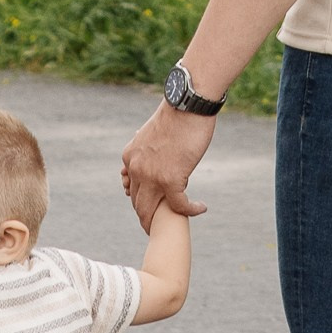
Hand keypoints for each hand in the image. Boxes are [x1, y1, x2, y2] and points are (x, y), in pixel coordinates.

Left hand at [120, 100, 213, 231]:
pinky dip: (191, 209)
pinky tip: (201, 207)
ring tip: (174, 227)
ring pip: (150, 210)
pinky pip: (179, 205)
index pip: (132, 187)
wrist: (186, 105)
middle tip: (156, 227)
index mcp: (130, 156)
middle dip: (146, 218)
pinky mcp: (171, 179)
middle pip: (138, 203)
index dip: (141, 200)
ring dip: (161, 222)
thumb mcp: (152, 133)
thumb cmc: (176, 115)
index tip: (151, 207)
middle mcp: (136, 168)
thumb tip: (156, 153)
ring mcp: (152, 176)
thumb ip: (149, 147)